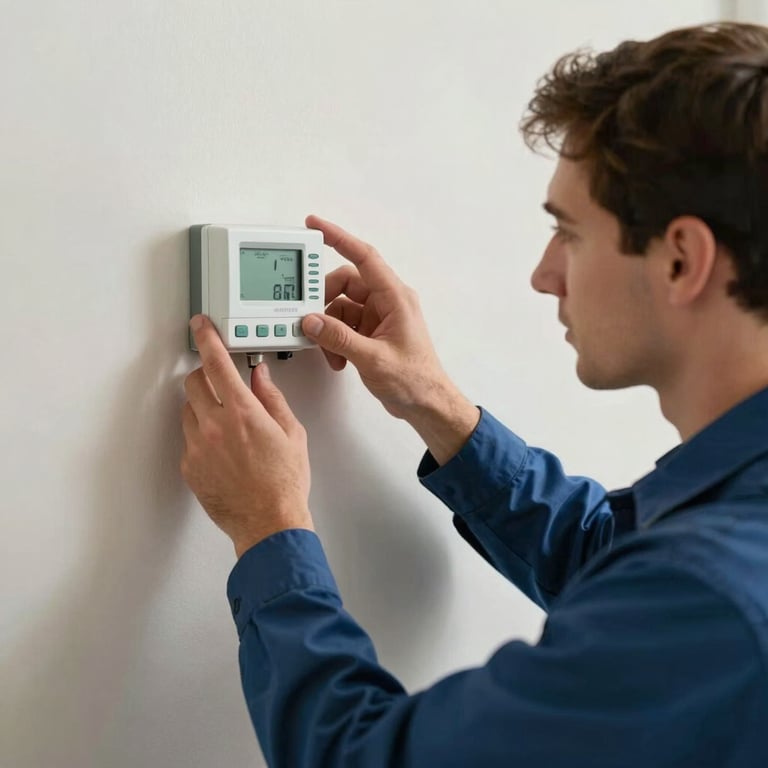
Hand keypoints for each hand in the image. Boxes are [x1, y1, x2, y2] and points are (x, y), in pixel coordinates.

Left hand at [181, 315, 312, 557]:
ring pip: (188, 410)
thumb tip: (259, 376)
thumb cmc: (284, 482)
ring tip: (227, 425)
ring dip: (203, 406)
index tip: (201, 326)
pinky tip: (223, 450)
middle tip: (220, 383)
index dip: (206, 338)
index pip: (216, 363)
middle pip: (193, 382)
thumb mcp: (292, 433)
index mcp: (243, 412)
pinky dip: (201, 435)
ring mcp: (198, 447)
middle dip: (205, 375)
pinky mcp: (189, 466)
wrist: (268, 522)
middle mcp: (215, 426)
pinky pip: (188, 438)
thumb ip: (272, 398)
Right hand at [301, 215, 453, 420]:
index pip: (364, 257)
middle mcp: (387, 302)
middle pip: (345, 284)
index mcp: (395, 297)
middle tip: (308, 317)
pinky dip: (334, 340)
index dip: (339, 238)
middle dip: (324, 301)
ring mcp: (378, 317)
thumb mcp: (373, 359)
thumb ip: (339, 338)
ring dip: (329, 329)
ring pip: (340, 307)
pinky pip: (343, 326)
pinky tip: (338, 360)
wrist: (426, 404)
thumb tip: (311, 321)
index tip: (315, 226)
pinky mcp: (371, 333)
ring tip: (331, 353)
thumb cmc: (415, 380)